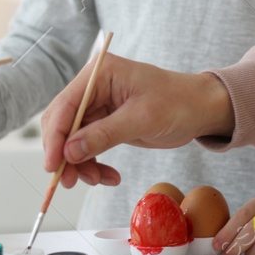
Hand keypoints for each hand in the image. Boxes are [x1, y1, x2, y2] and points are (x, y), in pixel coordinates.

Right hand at [40, 52, 233, 188]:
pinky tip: (108, 177)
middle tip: (69, 181)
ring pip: (73, 140)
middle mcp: (94, 87)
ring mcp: (99, 106)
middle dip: (65, 154)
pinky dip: (93, 164)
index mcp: (100, 73)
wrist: (202, 109)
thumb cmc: (179, 102)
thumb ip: (104, 134)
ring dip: (80, 164)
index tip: (52, 166)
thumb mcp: (142, 118)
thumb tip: (69, 152)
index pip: (65, 106)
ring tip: (96, 180)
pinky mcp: (106, 123)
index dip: (55, 137)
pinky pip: (88, 147)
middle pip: (63, 124)